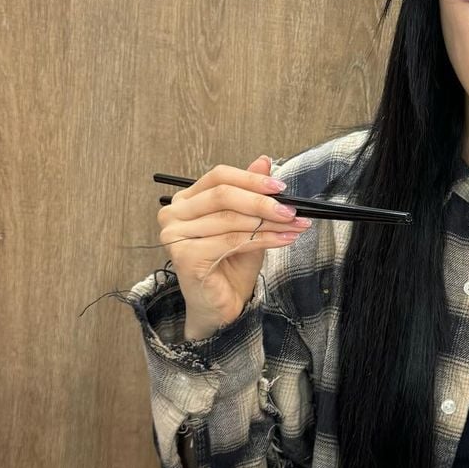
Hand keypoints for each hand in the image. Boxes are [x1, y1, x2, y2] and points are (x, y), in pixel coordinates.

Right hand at [157, 155, 310, 339]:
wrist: (221, 306)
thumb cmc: (230, 265)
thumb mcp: (247, 224)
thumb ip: (251, 194)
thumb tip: (264, 161)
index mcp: (186, 201)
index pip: (218, 177)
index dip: (251, 179)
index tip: (281, 187)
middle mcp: (174, 215)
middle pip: (223, 196)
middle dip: (262, 202)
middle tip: (291, 209)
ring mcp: (175, 236)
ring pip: (231, 220)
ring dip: (269, 222)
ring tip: (295, 225)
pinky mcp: (185, 257)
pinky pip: (232, 241)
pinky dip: (264, 239)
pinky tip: (284, 239)